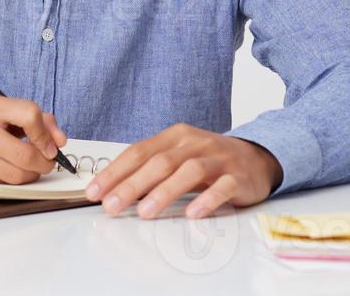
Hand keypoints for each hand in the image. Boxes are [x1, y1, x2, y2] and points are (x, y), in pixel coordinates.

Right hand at [0, 91, 68, 183]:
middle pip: (24, 153)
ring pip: (14, 175)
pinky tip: (5, 170)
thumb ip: (31, 117)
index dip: (46, 134)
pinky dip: (9, 180)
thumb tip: (59, 139)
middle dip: (44, 162)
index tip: (52, 144)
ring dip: (30, 175)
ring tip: (29, 167)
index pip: (28, 114)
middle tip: (46, 162)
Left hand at [85, 123, 282, 218]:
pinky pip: (222, 187)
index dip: (115, 171)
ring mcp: (217, 159)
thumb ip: (151, 168)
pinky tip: (193, 213)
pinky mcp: (238, 176)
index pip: (138, 152)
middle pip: (159, 162)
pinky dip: (207, 200)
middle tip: (111, 205)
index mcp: (175, 136)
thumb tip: (114, 190)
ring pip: (189, 171)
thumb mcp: (178, 156)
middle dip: (132, 184)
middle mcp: (194, 143)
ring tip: (145, 212)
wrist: (255, 157)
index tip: (95, 191)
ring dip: (164, 192)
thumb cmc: (208, 160)